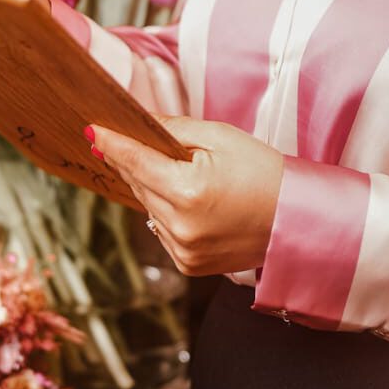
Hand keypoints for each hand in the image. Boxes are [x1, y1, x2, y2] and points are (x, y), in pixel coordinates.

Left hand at [87, 116, 284, 276]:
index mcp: (188, 192)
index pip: (135, 162)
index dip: (112, 144)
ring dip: (152, 187)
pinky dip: (166, 212)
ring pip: (147, 208)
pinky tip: (190, 201)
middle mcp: (181, 227)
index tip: (92, 129)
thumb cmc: (263, 173)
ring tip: (181, 174)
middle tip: (133, 140)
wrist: (296, 219)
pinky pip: (160, 230)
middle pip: (139, 184)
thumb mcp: (220, 138)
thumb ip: (174, 130)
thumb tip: (139, 124)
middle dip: (134, 161)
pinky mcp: (188, 265)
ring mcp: (184, 250)